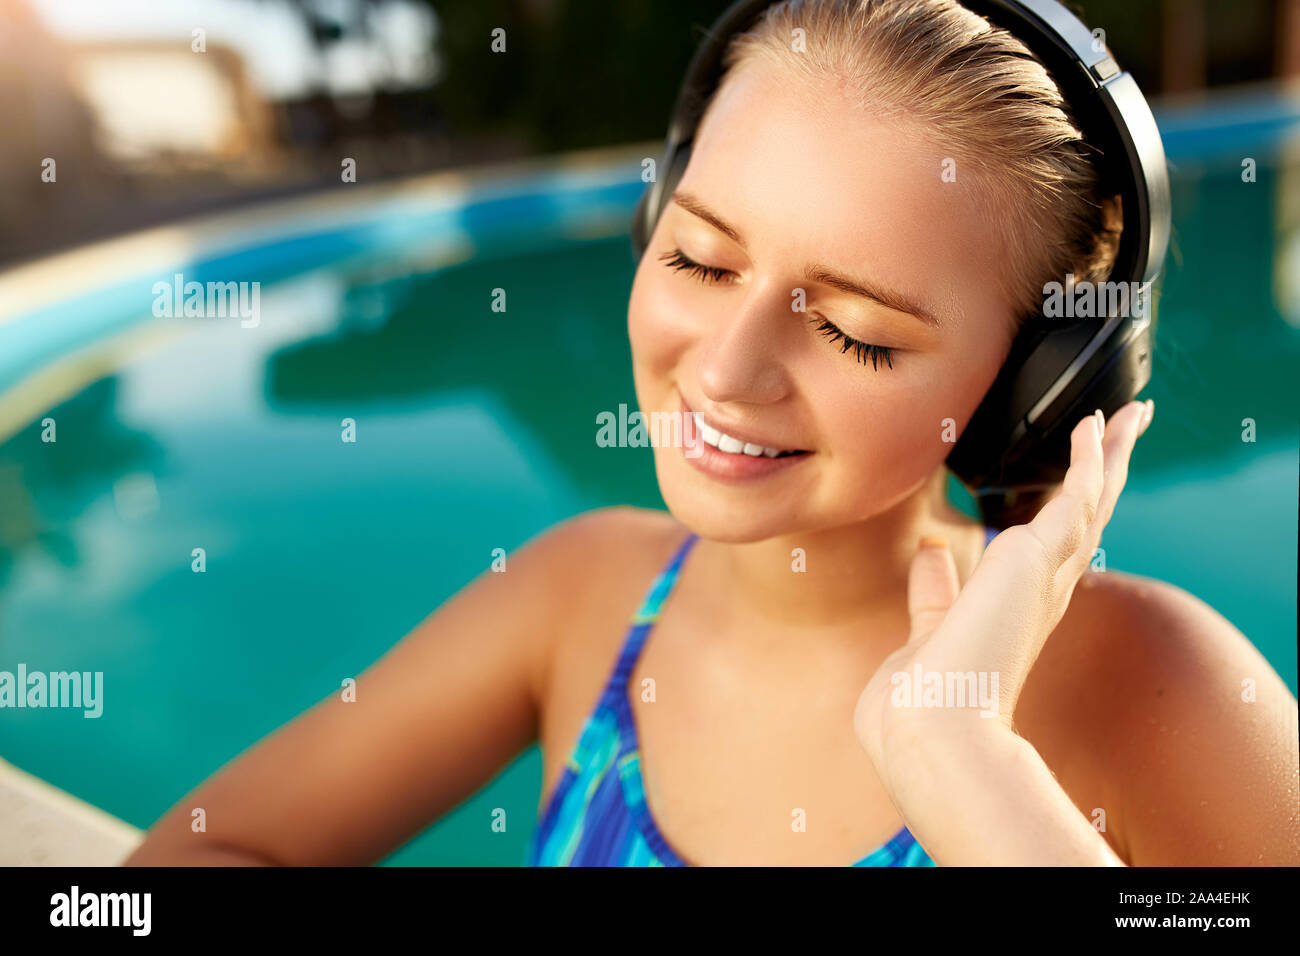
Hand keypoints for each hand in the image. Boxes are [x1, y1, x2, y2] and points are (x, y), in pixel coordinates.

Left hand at [854, 399, 1154, 771]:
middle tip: (1124, 432)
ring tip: (1130, 414)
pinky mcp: (1039, 556)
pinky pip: (1077, 494)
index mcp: (1019, 610)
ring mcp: (1047, 575)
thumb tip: (930, 550)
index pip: (1052, 551)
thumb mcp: (928, 627)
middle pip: (1087, 519)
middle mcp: (1043, 592)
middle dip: (1105, 474)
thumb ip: (934, 590)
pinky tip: (1096, 424)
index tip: (1077, 487)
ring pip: (1094, 500)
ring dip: (1111, 454)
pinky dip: (1090, 457)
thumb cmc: (921, 700)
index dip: (1068, 515)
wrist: (930, 725)